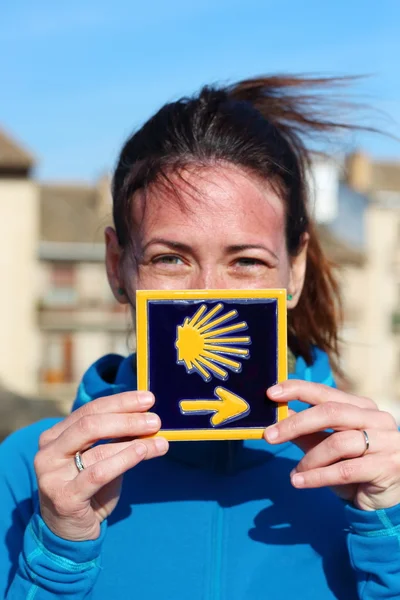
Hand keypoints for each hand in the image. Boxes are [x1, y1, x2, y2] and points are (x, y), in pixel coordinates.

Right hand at [34, 391, 167, 540]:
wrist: (70, 534)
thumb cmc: (89, 490)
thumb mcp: (102, 459)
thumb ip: (117, 440)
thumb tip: (148, 418)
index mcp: (55, 436)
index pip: (90, 409)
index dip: (121, 402)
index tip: (148, 399)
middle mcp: (48, 452)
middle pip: (91, 424)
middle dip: (127, 418)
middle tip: (155, 419)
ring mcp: (52, 475)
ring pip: (97, 448)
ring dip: (134, 441)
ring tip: (159, 440)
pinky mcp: (64, 497)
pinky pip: (98, 473)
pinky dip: (123, 460)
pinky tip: (142, 452)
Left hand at [264, 381, 399, 510]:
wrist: (385, 502)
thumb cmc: (355, 469)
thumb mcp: (327, 448)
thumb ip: (307, 432)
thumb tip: (279, 416)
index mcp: (363, 407)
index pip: (326, 392)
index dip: (298, 389)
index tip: (271, 393)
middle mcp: (377, 419)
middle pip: (331, 413)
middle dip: (296, 423)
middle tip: (269, 435)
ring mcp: (387, 442)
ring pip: (338, 443)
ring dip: (310, 459)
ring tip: (295, 472)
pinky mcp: (387, 466)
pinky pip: (345, 470)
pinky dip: (317, 477)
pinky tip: (299, 481)